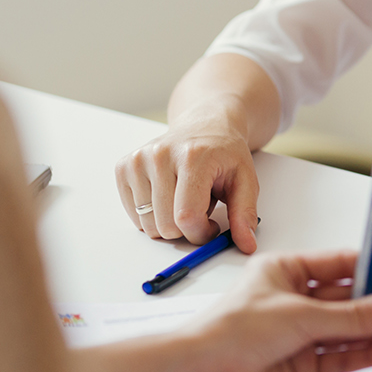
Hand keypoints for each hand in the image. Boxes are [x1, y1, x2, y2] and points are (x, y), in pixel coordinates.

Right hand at [116, 115, 259, 251]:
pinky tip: (168, 196)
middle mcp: (161, 154)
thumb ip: (245, 214)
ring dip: (170, 222)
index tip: (212, 227)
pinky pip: (134, 215)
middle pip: (166, 225)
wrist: (204, 126)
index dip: (201, 233)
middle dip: (187, 229)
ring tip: (185, 198)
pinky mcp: (124, 167)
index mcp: (193, 156)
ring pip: (148, 224)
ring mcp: (139, 160)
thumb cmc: (224, 153)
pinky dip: (152, 215)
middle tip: (201, 209)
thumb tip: (247, 245)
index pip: (187, 216)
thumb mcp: (245, 180)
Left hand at [187, 251, 371, 371]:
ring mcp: (298, 333)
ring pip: (349, 330)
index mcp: (285, 270)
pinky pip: (343, 356)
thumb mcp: (301, 315)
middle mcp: (293, 299)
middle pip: (349, 300)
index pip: (341, 264)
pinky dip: (369, 353)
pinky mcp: (300, 365)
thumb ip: (355, 316)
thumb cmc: (228, 333)